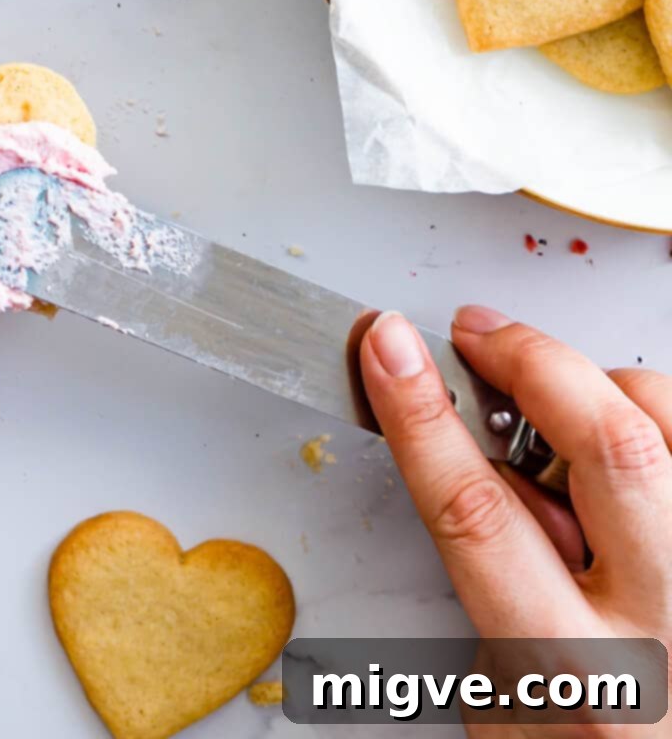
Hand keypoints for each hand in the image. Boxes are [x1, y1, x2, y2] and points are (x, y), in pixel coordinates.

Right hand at [355, 307, 671, 734]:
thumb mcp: (503, 705)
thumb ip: (491, 584)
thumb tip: (479, 468)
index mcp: (581, 675)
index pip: (479, 514)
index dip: (422, 416)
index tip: (391, 352)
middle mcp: (671, 625)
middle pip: (611, 444)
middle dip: (530, 359)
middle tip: (479, 334)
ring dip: (606, 389)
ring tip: (562, 402)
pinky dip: (655, 418)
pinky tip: (626, 444)